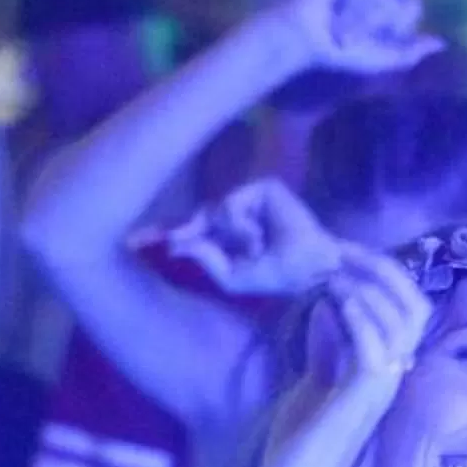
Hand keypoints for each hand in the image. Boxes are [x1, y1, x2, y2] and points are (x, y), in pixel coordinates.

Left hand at [164, 177, 349, 299]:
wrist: (306, 267)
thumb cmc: (277, 276)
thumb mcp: (233, 278)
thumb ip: (207, 261)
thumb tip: (179, 246)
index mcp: (236, 236)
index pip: (203, 228)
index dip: (182, 232)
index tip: (160, 242)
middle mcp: (243, 215)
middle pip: (205, 214)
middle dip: (189, 227)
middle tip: (173, 239)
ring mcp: (254, 200)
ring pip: (218, 210)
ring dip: (231, 235)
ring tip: (255, 249)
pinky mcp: (265, 188)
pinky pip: (233, 204)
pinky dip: (240, 225)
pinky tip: (258, 236)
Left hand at [255, 248, 433, 466]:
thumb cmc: (300, 445)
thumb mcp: (314, 382)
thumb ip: (327, 345)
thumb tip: (327, 303)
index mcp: (385, 370)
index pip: (405, 310)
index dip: (382, 277)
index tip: (345, 255)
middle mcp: (394, 375)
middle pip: (414, 306)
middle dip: (383, 271)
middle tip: (344, 251)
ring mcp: (384, 386)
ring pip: (401, 319)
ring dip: (368, 286)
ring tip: (334, 270)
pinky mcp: (365, 396)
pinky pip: (376, 343)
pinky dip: (358, 314)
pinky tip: (332, 298)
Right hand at [259, 0, 441, 82]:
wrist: (305, 41)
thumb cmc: (337, 51)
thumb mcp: (381, 58)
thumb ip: (410, 53)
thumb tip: (442, 43)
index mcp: (388, 3)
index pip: (412, 8)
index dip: (397, 26)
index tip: (369, 38)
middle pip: (398, 5)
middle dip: (373, 28)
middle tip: (347, 38)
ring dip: (361, 20)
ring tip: (339, 29)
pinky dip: (352, 5)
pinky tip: (334, 12)